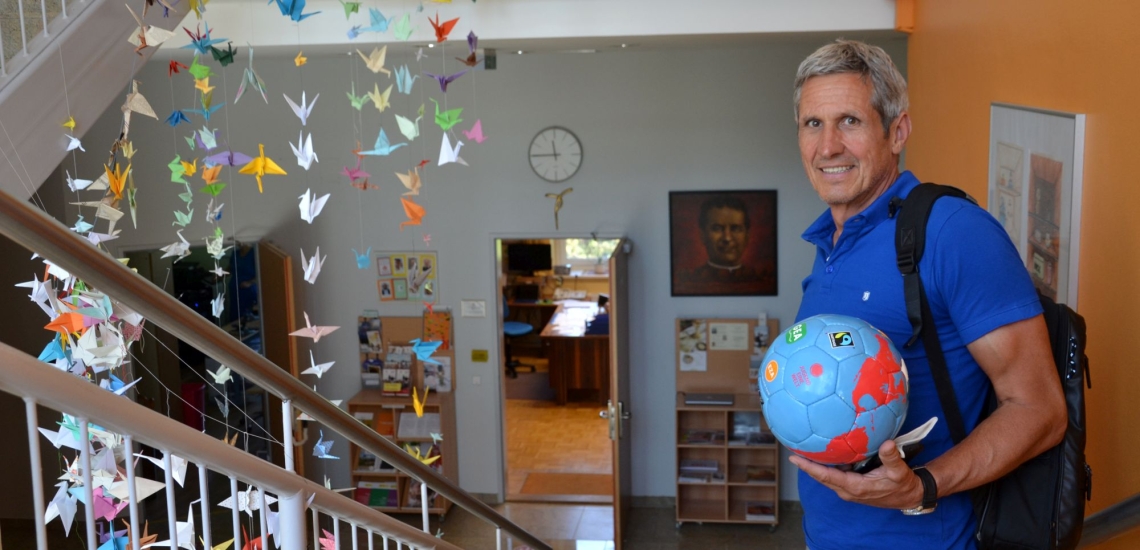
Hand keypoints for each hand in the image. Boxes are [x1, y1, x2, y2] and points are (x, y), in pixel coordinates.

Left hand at [788, 439, 924, 508]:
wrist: (909, 495)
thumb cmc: (903, 484)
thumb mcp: (899, 471)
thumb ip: (891, 457)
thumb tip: (886, 443)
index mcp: (854, 487)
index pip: (826, 476)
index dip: (809, 467)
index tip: (794, 458)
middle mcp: (847, 489)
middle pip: (821, 476)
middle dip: (806, 464)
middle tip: (792, 448)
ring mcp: (849, 488)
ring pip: (827, 475)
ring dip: (815, 465)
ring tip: (802, 448)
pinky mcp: (852, 485)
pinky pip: (835, 474)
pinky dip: (827, 465)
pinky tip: (824, 451)